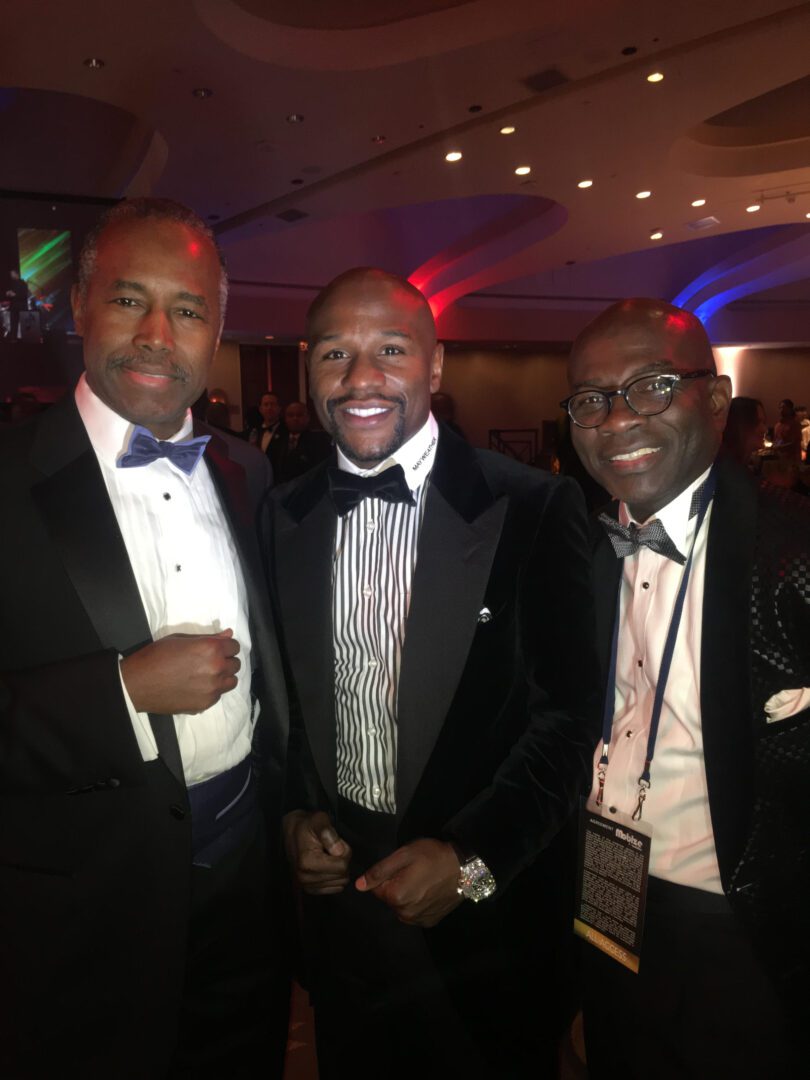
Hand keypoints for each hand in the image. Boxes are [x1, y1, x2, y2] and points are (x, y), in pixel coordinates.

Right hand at [120, 629, 240, 713]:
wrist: (138, 683)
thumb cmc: (157, 655)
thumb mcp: (181, 639)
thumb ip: (208, 637)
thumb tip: (228, 634)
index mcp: (211, 649)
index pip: (234, 646)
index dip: (226, 646)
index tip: (218, 649)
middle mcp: (216, 668)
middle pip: (236, 664)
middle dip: (226, 661)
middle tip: (210, 662)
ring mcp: (212, 688)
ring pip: (231, 681)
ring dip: (224, 677)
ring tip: (207, 675)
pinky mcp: (206, 703)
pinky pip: (219, 695)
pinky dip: (213, 690)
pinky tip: (198, 687)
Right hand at [284, 810, 351, 894]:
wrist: (293, 832)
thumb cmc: (308, 825)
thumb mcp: (319, 820)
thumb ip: (328, 832)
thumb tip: (338, 850)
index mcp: (307, 862)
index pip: (342, 866)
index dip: (345, 852)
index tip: (336, 843)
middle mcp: (305, 877)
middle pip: (342, 876)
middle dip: (342, 861)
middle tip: (332, 849)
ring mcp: (307, 885)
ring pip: (340, 883)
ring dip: (338, 869)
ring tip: (328, 856)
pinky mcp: (310, 889)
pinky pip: (335, 888)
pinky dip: (335, 877)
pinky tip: (327, 866)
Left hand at [356, 839, 462, 926]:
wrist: (465, 867)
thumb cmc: (433, 856)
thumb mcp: (404, 855)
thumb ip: (379, 871)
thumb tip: (358, 885)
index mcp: (395, 896)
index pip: (377, 888)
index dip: (388, 875)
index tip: (403, 867)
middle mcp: (404, 914)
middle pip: (390, 899)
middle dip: (397, 886)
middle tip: (414, 872)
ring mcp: (418, 920)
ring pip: (402, 907)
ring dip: (407, 896)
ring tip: (423, 881)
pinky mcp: (430, 921)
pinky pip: (415, 913)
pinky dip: (418, 904)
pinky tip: (429, 892)